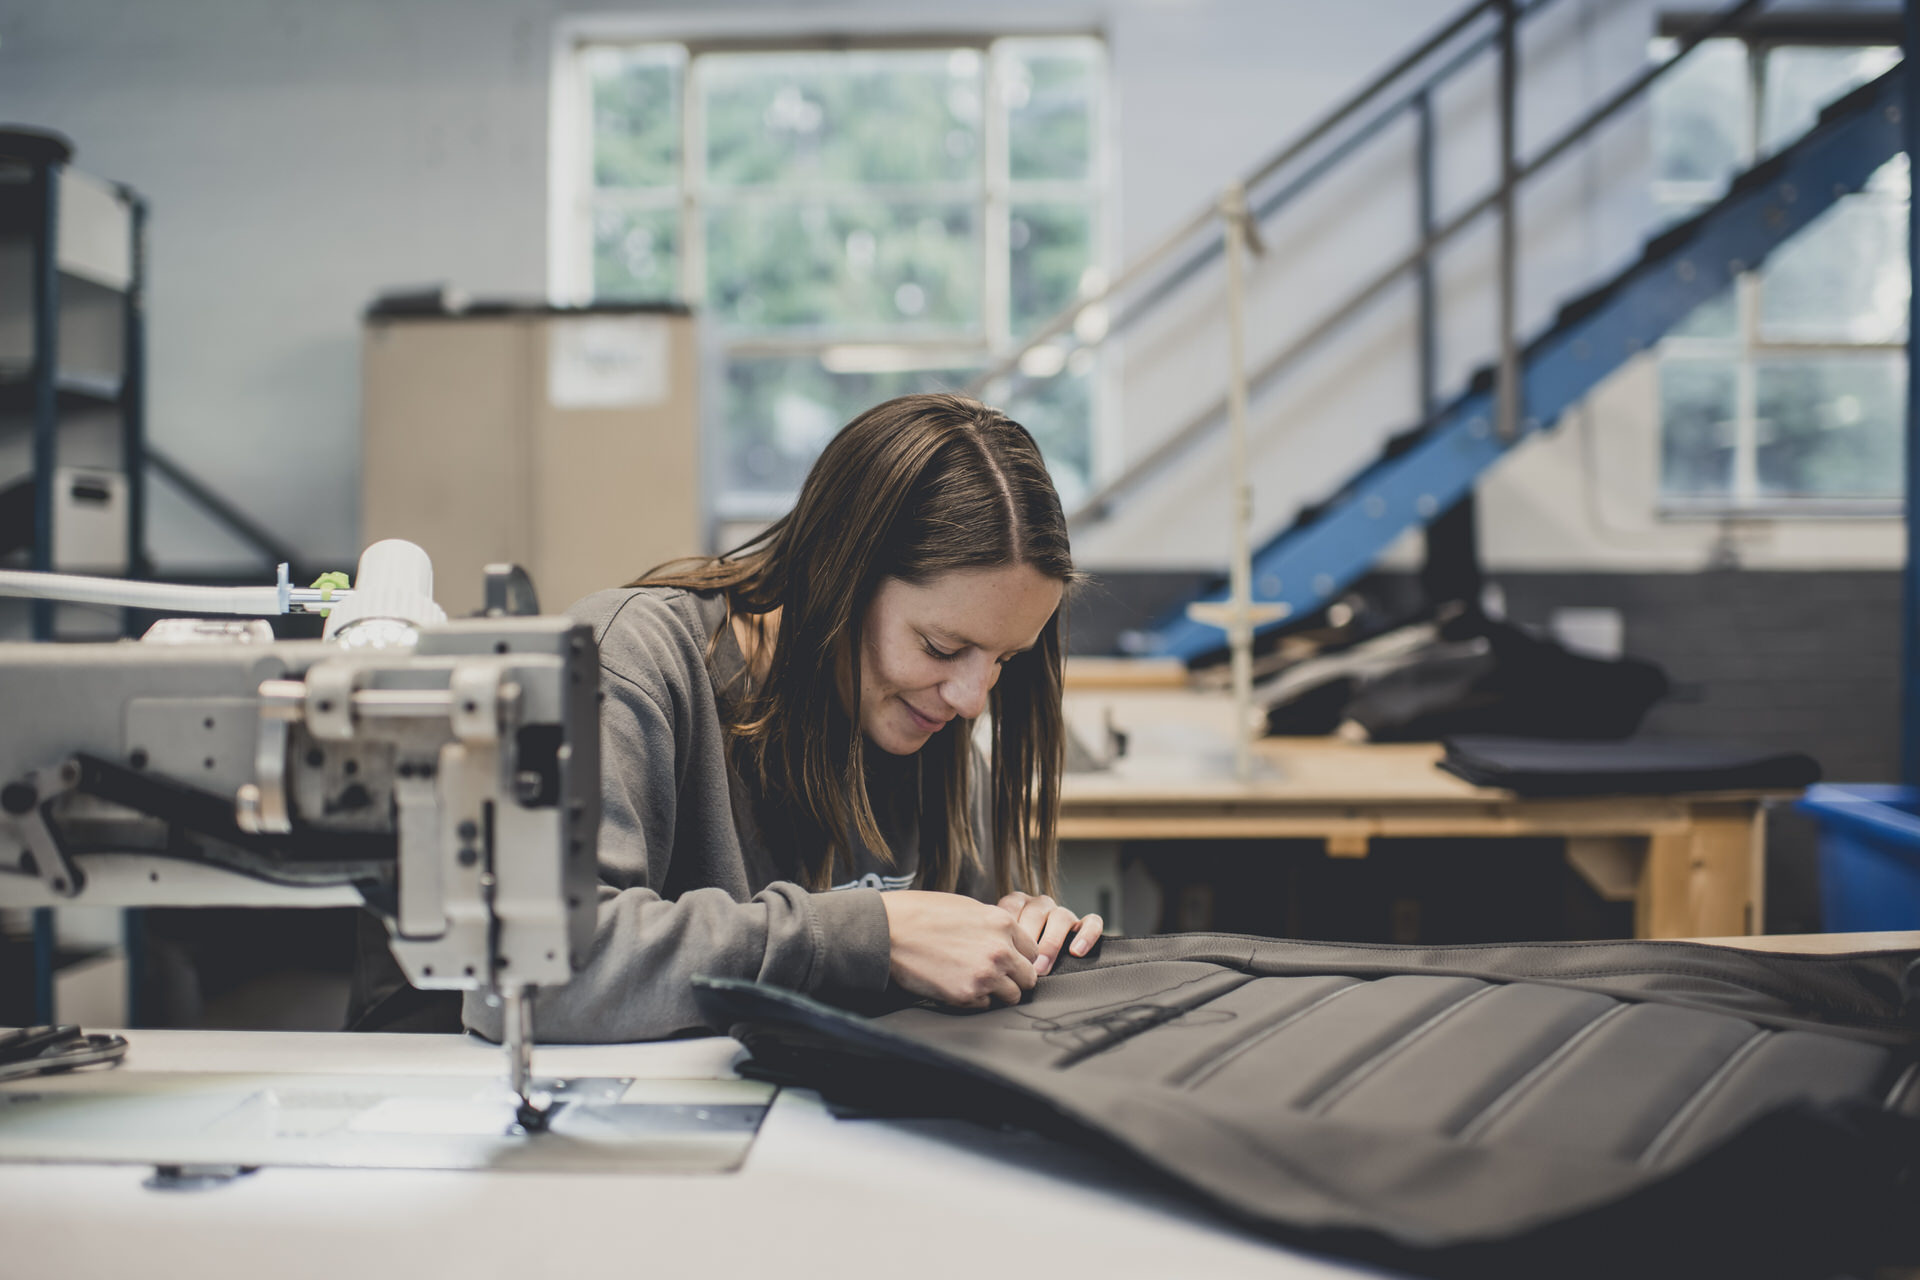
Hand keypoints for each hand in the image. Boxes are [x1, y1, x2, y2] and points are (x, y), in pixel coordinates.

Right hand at [881, 890, 1039, 1008]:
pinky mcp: (966, 995)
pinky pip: (985, 1005)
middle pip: (1029, 977)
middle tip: (994, 977)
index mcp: (1002, 923)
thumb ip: (993, 926)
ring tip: (974, 982)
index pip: (1032, 950)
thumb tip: (1008, 942)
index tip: (1006, 961)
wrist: (888, 930)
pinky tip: (956, 985)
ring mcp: (985, 974)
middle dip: (1014, 978)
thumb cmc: (922, 914)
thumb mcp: (967, 908)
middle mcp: (1000, 949)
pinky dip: (974, 1000)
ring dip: (997, 992)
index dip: (1019, 957)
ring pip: (1012, 996)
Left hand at [996, 892, 1103, 976]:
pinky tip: (1076, 952)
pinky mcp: (1084, 923)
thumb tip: (985, 958)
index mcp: (1018, 904)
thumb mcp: (1000, 944)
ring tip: (1044, 966)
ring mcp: (1062, 913)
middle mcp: (1040, 905)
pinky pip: (1092, 922)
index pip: (1012, 906)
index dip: (1008, 928)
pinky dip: (1086, 935)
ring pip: (1061, 916)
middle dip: (1030, 940)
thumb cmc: (1011, 954)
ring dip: (1052, 942)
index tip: (1003, 949)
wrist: (1026, 958)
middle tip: (1023, 964)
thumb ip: (994, 943)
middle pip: (1037, 913)